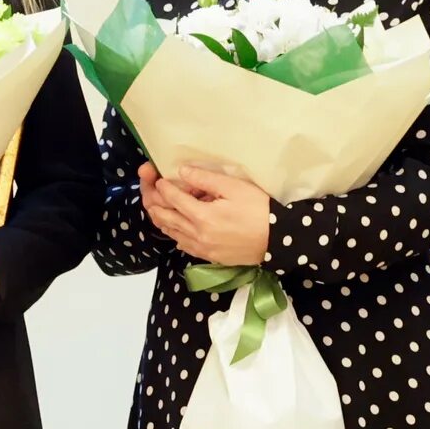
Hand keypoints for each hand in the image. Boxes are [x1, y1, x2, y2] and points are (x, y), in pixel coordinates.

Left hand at [139, 161, 272, 265]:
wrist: (279, 240)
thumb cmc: (259, 209)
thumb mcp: (234, 188)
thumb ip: (205, 179)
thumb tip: (182, 172)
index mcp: (202, 216)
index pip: (173, 199)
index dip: (163, 187)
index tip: (159, 179)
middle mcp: (197, 235)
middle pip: (165, 218)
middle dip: (155, 202)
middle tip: (150, 191)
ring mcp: (201, 248)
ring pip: (171, 233)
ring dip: (162, 219)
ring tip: (158, 207)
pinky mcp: (208, 257)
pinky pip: (183, 244)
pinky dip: (174, 233)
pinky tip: (176, 227)